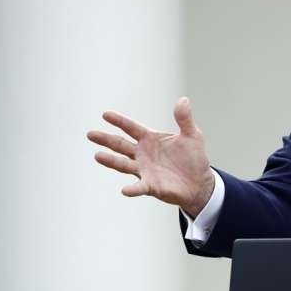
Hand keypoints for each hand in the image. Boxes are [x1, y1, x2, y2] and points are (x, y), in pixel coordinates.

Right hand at [87, 97, 214, 216]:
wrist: (200, 182)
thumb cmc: (193, 158)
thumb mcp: (192, 136)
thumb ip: (185, 119)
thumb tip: (184, 99)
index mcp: (150, 139)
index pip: (131, 128)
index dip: (119, 121)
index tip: (105, 114)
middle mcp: (142, 154)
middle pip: (120, 145)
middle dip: (106, 139)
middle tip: (90, 134)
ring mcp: (144, 170)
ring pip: (123, 164)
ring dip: (111, 161)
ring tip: (97, 156)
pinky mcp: (150, 185)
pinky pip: (139, 187)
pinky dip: (132, 189)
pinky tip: (125, 190)